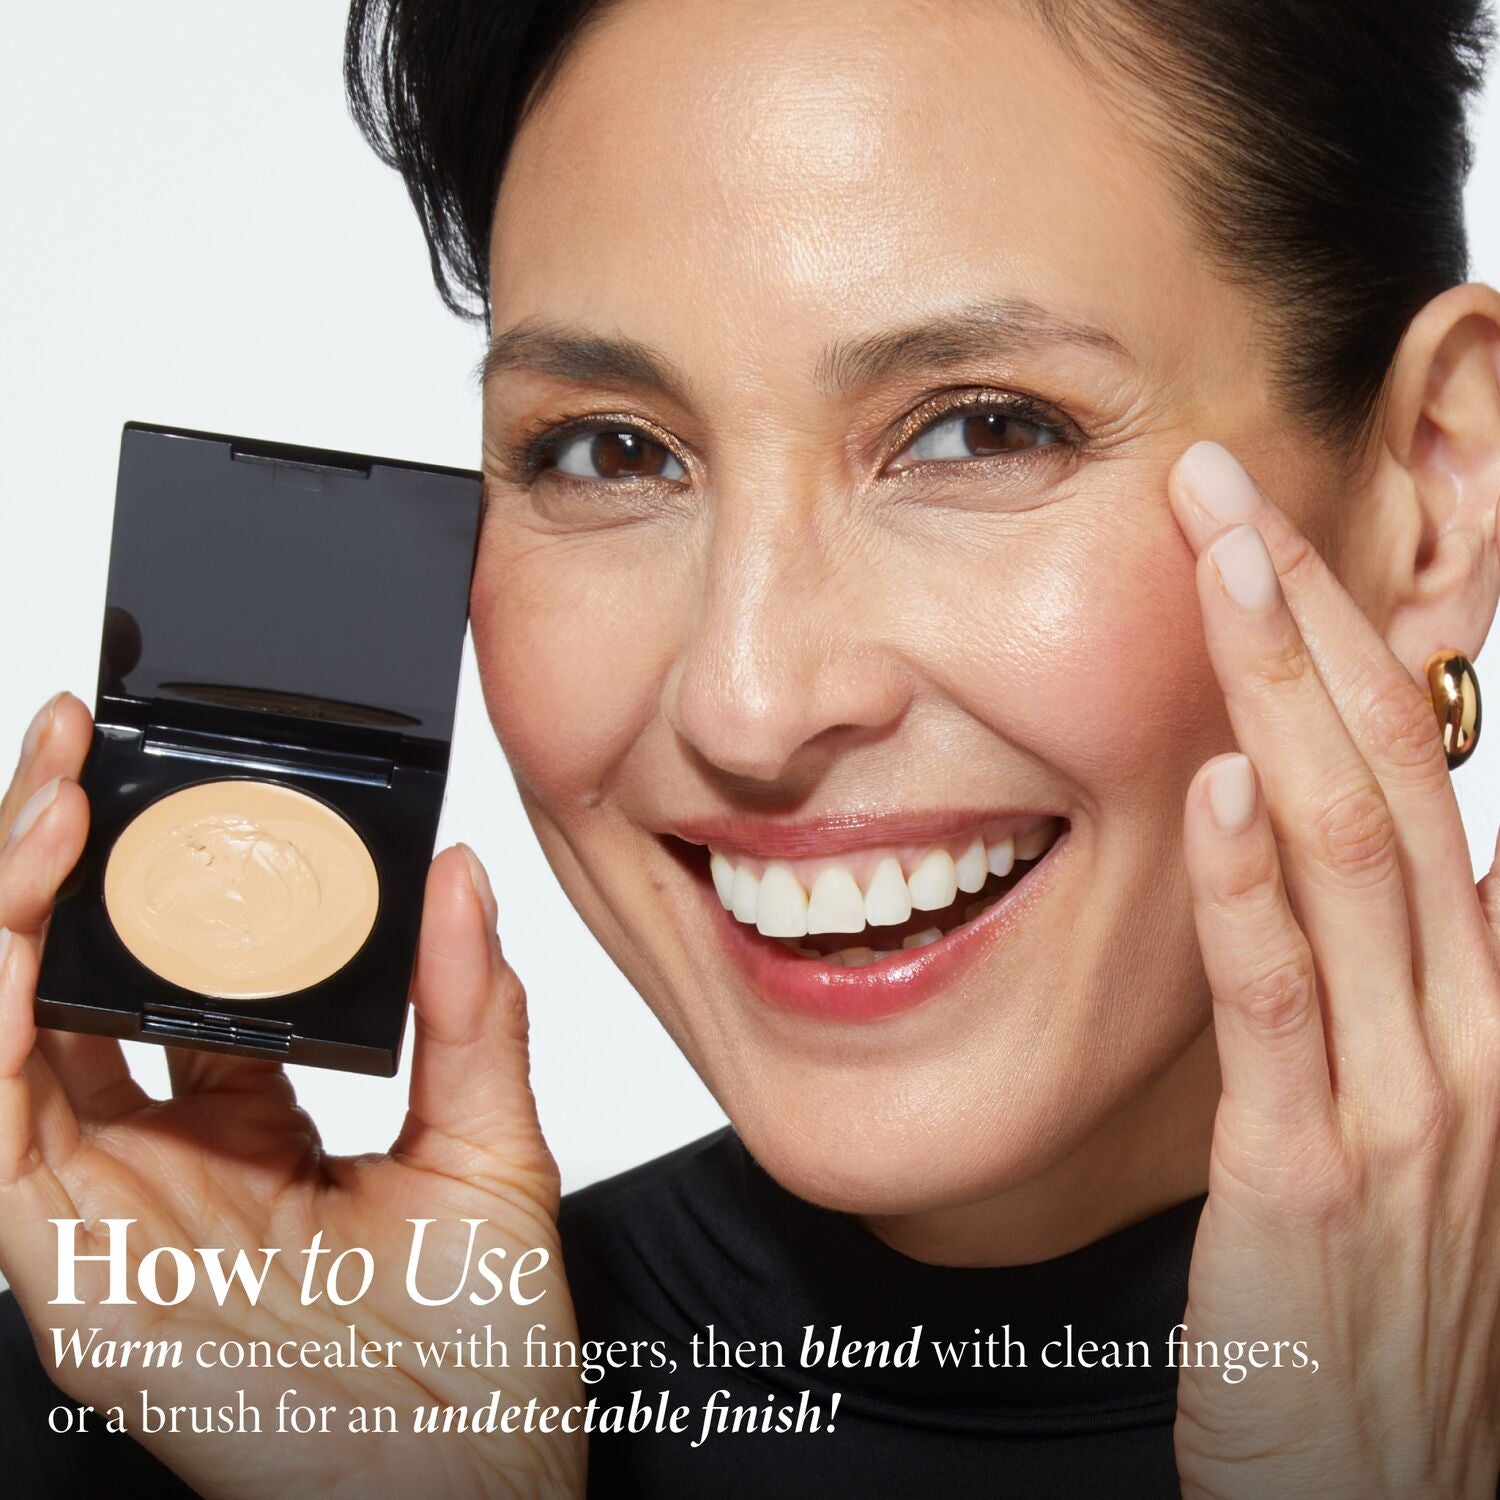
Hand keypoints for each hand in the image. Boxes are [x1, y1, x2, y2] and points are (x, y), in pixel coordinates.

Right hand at [0, 694, 583, 1498]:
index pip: (170, 974)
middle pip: (66, 986)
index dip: (158, 876)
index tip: (183, 777)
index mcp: (255, 1122)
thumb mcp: (490, 1147)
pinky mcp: (67, 1270)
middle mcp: (163, 1157)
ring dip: (9, 912)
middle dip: (56, 859)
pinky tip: (19, 932)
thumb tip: (460, 873)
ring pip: (4, 1037)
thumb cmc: (482, 1355)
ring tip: (55, 798)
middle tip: (81, 746)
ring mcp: (105, 1210)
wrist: (468, 1493)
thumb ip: (470, 1009)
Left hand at [1164, 442, 1499, 1498]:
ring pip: (1351, 855)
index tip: (1270, 539)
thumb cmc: (1379, 1299)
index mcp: (1475, 1000)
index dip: (1346, 646)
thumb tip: (1354, 855)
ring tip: (1225, 569)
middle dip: (1311, 621)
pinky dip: (1251, 893)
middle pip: (1388, 777)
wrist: (1389, 1488)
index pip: (1414, 779)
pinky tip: (1210, 793)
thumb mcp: (1404, 1115)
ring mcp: (1405, 1101)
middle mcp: (1465, 1028)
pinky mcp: (1311, 1179)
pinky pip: (1282, 1007)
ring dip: (1277, 699)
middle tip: (1229, 492)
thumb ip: (1384, 983)